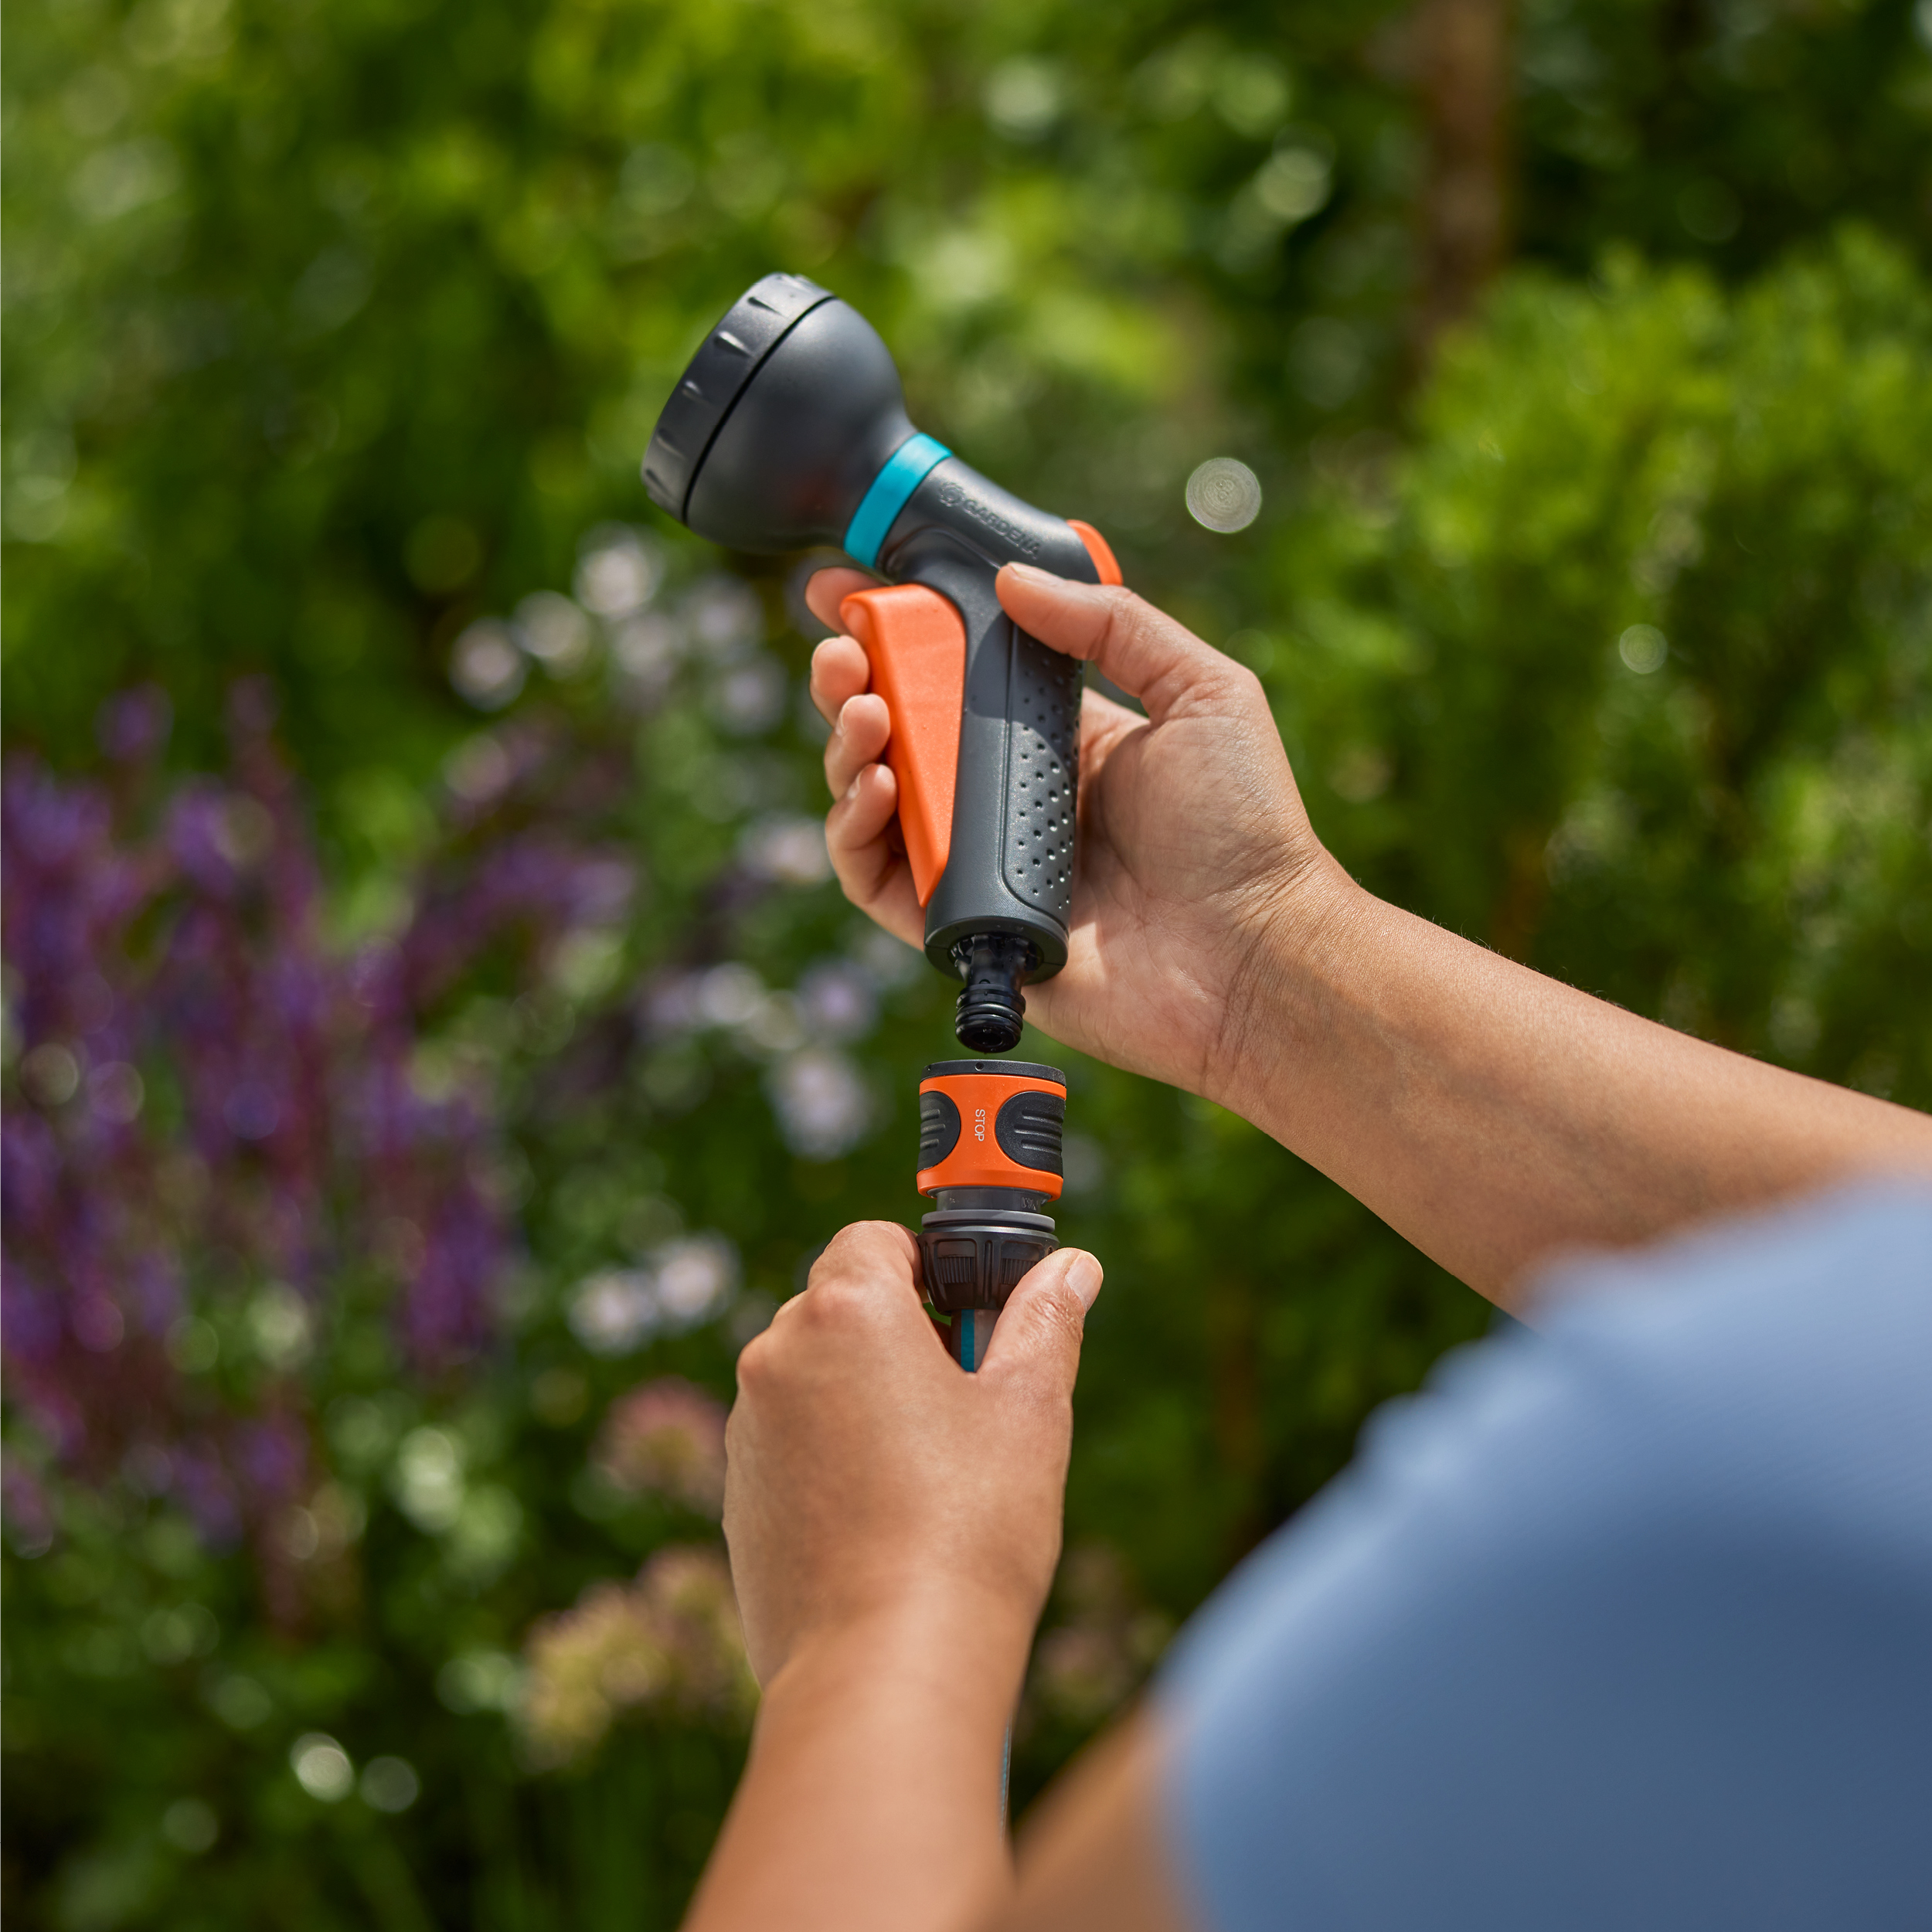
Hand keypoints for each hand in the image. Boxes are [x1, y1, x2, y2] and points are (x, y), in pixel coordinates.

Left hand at [723, 1220, 1103, 1688]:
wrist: (885, 1669)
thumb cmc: (968, 1530)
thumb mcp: (1029, 1411)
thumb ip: (1045, 1322)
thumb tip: (1071, 1268)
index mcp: (844, 1313)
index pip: (873, 1239)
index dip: (926, 1265)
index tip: (969, 1313)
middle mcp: (776, 1358)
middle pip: (839, 1307)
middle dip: (898, 1333)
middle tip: (965, 1396)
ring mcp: (748, 1432)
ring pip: (813, 1379)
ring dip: (862, 1397)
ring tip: (932, 1472)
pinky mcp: (738, 1498)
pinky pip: (790, 1445)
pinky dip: (831, 1458)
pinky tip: (886, 1519)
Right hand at [806, 563, 1348, 1097]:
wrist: (1252, 954)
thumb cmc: (1246, 828)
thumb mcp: (1201, 692)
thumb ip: (1114, 624)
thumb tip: (1014, 581)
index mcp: (1058, 739)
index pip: (958, 677)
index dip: (899, 634)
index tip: (847, 591)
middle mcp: (1010, 799)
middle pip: (902, 733)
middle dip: (854, 681)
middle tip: (839, 649)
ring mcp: (984, 865)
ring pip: (877, 804)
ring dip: (846, 747)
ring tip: (860, 711)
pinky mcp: (965, 930)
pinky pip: (880, 885)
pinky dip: (856, 835)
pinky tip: (877, 786)